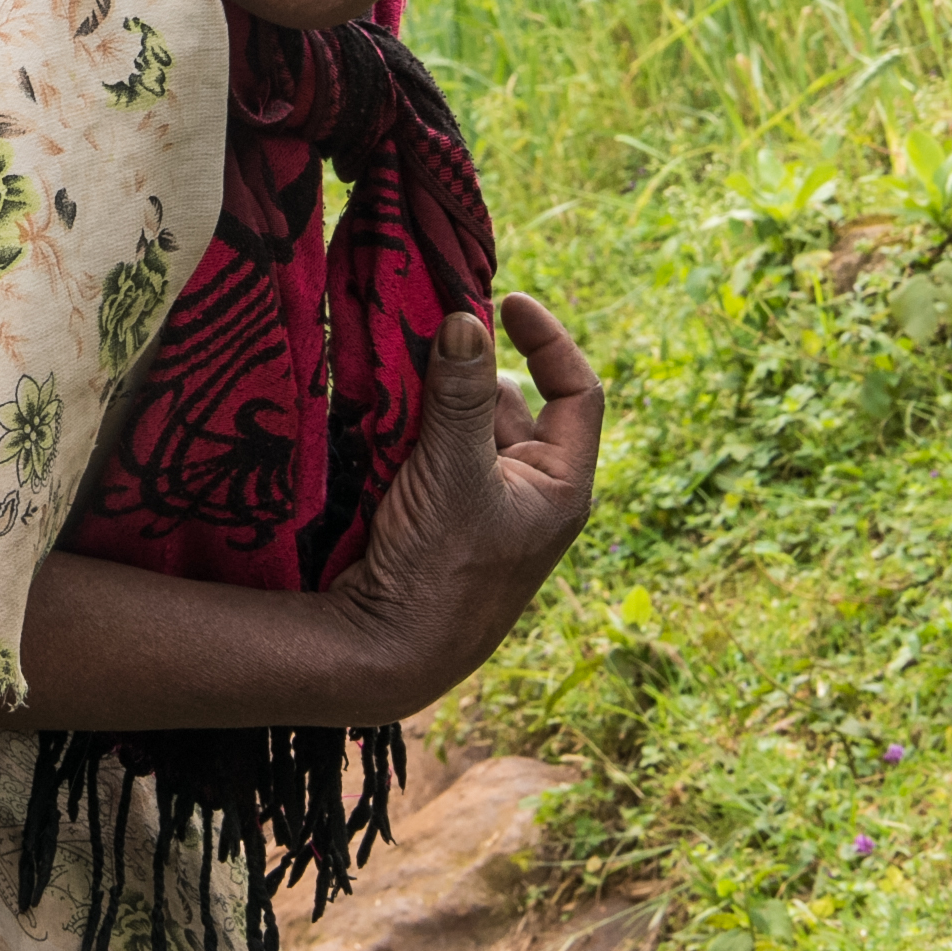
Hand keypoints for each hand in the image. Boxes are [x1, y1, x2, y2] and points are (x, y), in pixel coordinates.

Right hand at [323, 294, 604, 722]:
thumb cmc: (441, 569)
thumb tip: (467, 316)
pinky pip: (430, 452)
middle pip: (508, 402)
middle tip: (421, 334)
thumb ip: (459, 394)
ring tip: (392, 375)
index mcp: (560, 485)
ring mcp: (482, 506)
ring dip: (430, 398)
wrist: (388, 651)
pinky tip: (375, 413)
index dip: (548, 339)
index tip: (506, 299)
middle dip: (466, 369)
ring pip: (461, 425)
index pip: (576, 392)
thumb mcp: (453, 472)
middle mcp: (528, 492)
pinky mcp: (438, 516)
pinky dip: (408, 426)